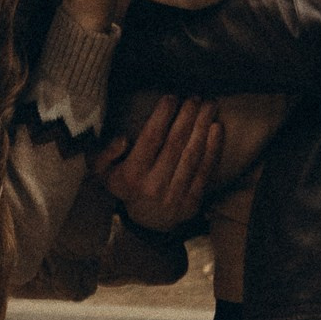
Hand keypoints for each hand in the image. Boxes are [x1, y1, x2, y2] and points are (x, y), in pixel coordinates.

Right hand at [91, 93, 222, 230]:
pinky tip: (216, 128)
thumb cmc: (126, 186)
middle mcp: (154, 185)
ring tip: (209, 106)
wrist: (148, 222)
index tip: (171, 97)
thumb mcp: (104, 173)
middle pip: (175, 143)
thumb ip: (104, 153)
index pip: (150, 139)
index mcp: (132, 175)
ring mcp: (175, 194)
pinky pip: (205, 170)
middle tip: (195, 97)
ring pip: (192, 154)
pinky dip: (213, 148)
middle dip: (187, 116)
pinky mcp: (193, 201)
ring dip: (202, 126)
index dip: (162, 116)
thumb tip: (122, 139)